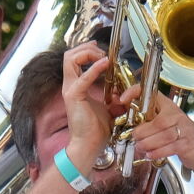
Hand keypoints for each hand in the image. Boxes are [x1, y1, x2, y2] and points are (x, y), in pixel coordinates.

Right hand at [59, 41, 116, 169]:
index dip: (88, 51)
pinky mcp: (74, 96)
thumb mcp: (108, 106)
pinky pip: (83, 76)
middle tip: (102, 53)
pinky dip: (95, 68)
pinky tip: (106, 64)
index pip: (74, 59)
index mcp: (76, 86)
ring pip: (70, 59)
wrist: (89, 144)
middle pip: (69, 55)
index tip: (103, 53)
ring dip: (88, 54)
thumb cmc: (96, 129)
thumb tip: (123, 89)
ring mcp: (70, 89)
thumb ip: (112, 94)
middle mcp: (70, 85)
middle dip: (87, 48)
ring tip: (103, 58)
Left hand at [124, 91, 193, 171]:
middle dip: (142, 132)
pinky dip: (158, 152)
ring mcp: (183, 129)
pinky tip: (150, 155)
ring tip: (140, 148)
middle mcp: (176, 115)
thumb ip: (148, 123)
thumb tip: (128, 128)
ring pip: (164, 135)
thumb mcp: (165, 123)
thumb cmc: (180, 135)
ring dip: (148, 143)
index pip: (152, 94)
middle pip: (158, 121)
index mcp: (168, 107)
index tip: (123, 99)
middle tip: (133, 138)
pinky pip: (170, 147)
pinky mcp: (186, 144)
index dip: (137, 93)